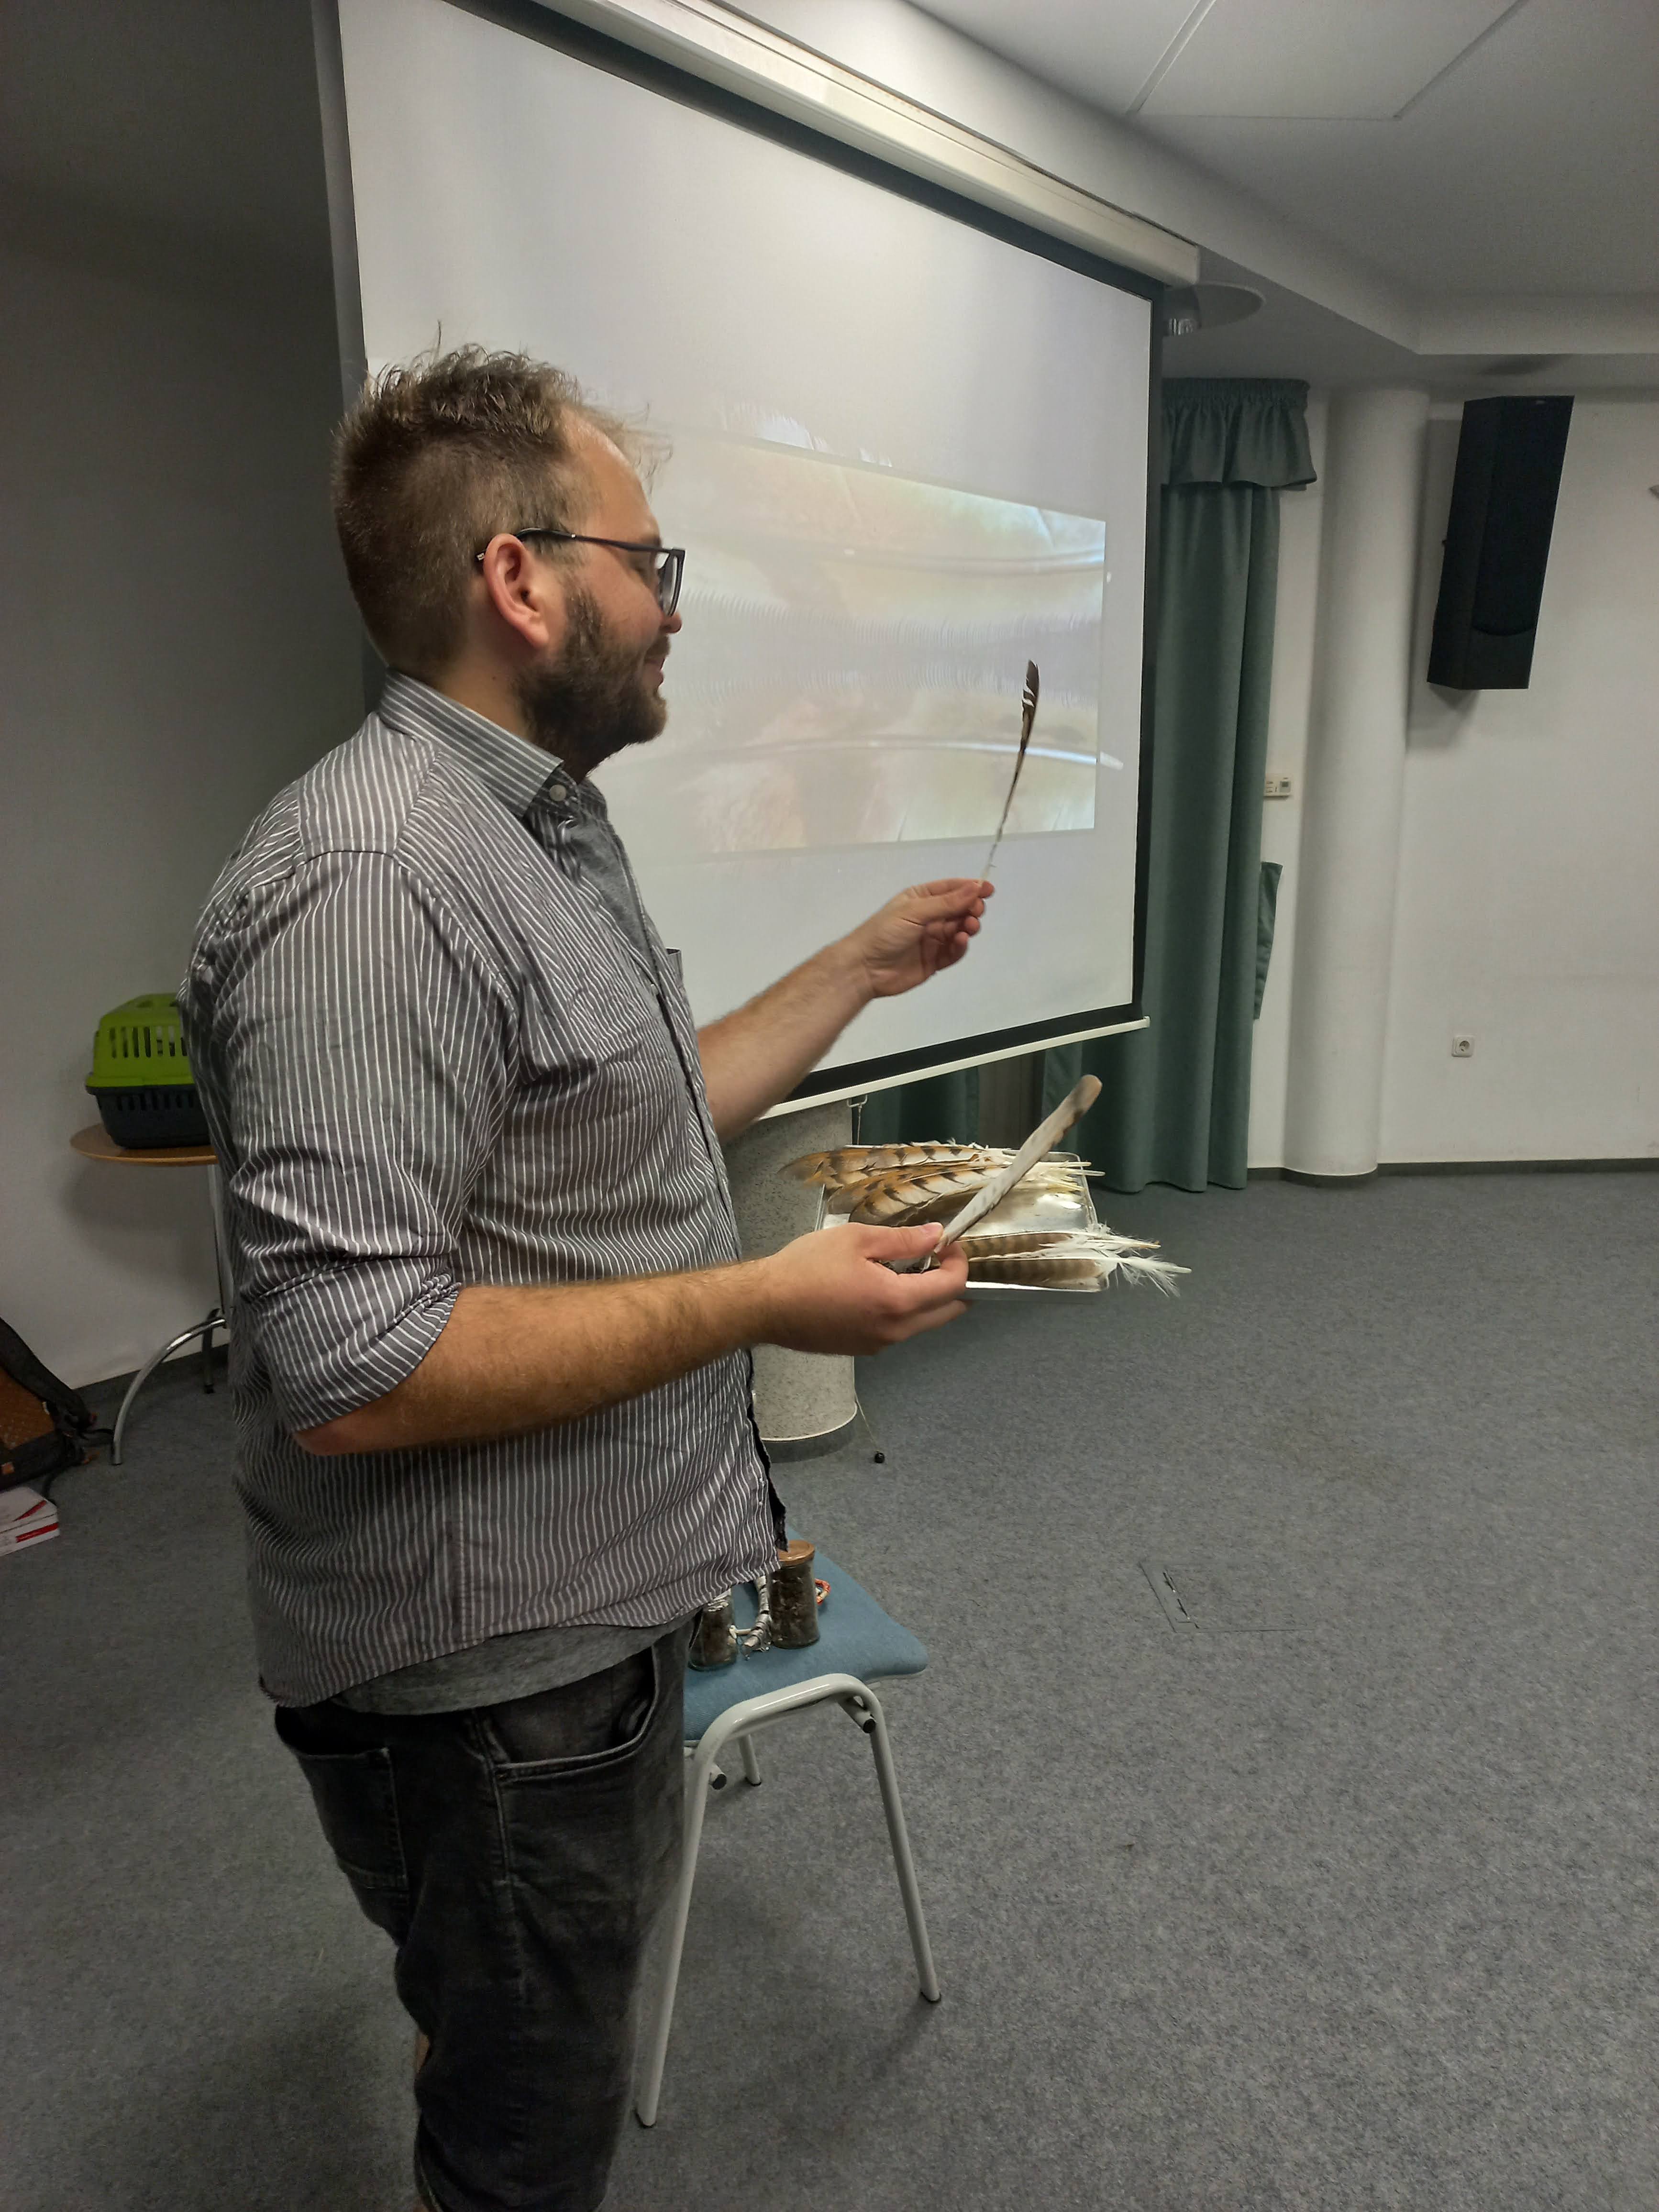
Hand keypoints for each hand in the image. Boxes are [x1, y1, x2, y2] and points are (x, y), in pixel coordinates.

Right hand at [758, 1223, 969, 1354]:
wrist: (764, 1306)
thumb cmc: (807, 1267)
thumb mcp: (857, 1239)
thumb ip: (903, 1239)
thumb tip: (936, 1235)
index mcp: (897, 1302)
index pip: (953, 1286)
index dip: (958, 1260)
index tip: (946, 1241)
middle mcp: (895, 1331)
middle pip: (948, 1311)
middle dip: (950, 1282)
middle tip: (931, 1255)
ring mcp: (878, 1344)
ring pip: (923, 1322)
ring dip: (925, 1296)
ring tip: (900, 1267)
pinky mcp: (862, 1348)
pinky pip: (898, 1330)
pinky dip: (902, 1309)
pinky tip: (876, 1287)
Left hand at [844, 879, 991, 999]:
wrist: (864, 969)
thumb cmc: (885, 933)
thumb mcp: (914, 912)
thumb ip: (946, 903)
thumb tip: (975, 887)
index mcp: (920, 899)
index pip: (950, 889)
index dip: (970, 888)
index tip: (989, 890)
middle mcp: (928, 917)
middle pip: (959, 910)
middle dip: (971, 908)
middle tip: (975, 912)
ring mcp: (932, 940)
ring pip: (959, 930)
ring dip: (968, 927)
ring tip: (968, 928)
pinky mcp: (934, 961)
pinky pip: (954, 952)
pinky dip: (960, 947)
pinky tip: (961, 941)